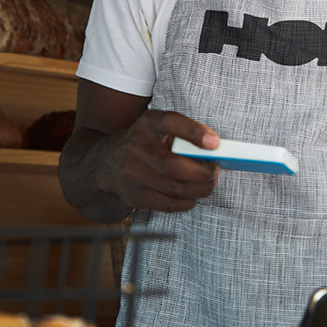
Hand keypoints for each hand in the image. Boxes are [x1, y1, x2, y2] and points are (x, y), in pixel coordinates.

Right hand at [96, 110, 220, 212]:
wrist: (110, 160)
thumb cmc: (146, 141)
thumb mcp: (161, 126)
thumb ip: (186, 133)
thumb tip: (216, 150)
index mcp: (148, 123)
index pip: (170, 122)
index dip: (194, 132)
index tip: (215, 143)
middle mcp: (136, 147)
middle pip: (175, 166)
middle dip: (203, 173)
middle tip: (215, 172)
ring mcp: (131, 173)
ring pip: (174, 188)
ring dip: (200, 189)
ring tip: (208, 184)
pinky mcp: (133, 196)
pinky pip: (168, 204)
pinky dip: (187, 201)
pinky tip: (192, 195)